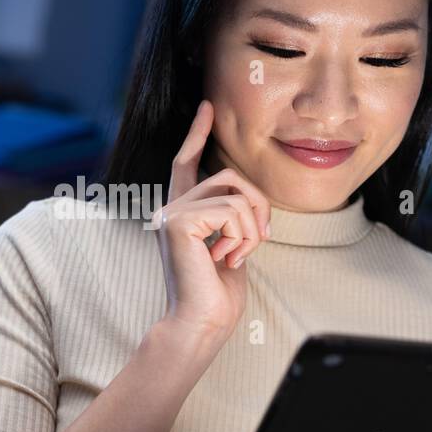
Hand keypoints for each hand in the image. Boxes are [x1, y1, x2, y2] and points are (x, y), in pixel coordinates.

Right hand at [152, 99, 271, 342]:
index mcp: (182, 214)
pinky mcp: (178, 222)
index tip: (207, 108)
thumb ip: (234, 221)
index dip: (197, 134)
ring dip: (251, 227)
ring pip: (235, 194)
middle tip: (260, 239)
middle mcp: (171, 208)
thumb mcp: (233, 248)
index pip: (187, 163)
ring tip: (237, 255)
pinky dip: (242, 237)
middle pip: (229, 176)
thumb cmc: (216, 297)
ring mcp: (171, 213)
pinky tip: (226, 258)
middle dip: (258, 205)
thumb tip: (251, 202)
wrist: (201, 323)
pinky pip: (231, 211)